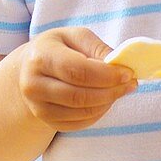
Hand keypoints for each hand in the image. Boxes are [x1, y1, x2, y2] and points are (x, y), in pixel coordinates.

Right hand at [17, 28, 135, 130]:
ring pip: (80, 112)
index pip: (77, 71)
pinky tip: (106, 101)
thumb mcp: (76, 37)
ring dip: (107, 103)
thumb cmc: (58, 48)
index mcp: (40, 57)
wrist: (30, 68)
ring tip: (120, 90)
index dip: (106, 75)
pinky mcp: (45, 120)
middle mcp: (33, 84)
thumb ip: (98, 48)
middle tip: (130, 84)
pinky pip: (77, 123)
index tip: (128, 73)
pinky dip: (97, 114)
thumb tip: (119, 64)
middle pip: (79, 96)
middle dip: (111, 91)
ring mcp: (37, 106)